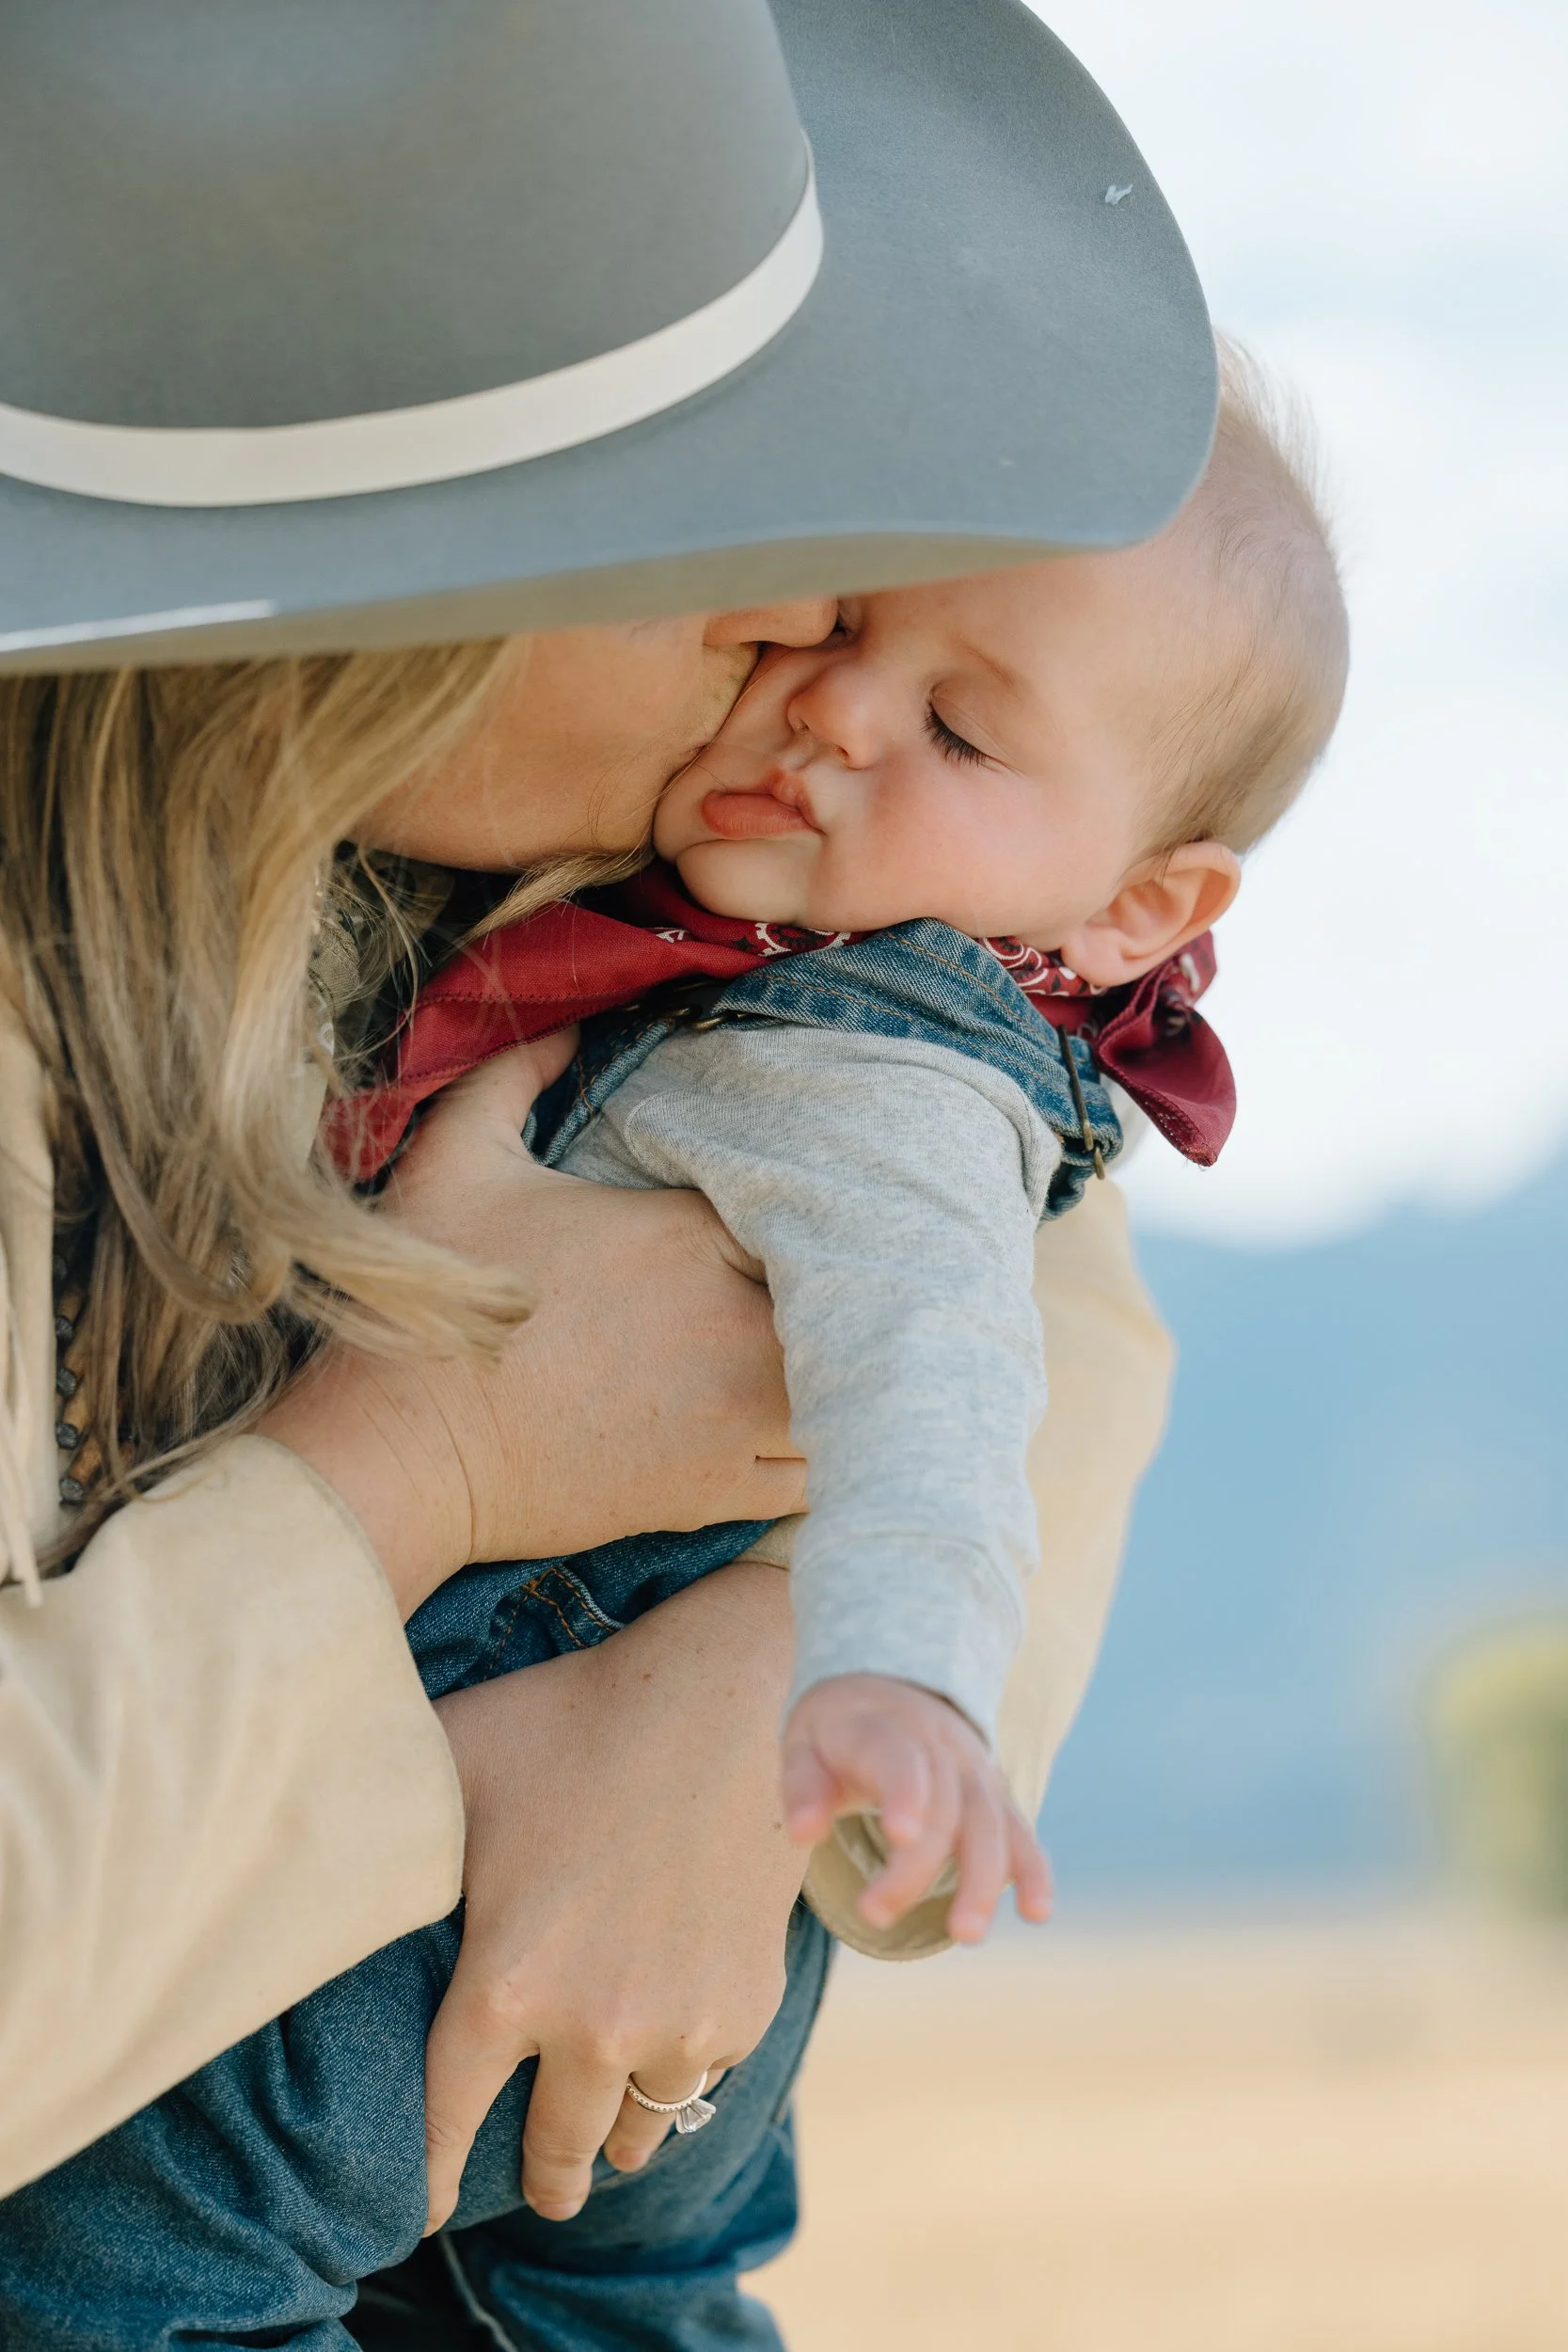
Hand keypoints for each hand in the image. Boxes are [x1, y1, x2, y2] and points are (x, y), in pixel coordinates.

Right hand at [262, 1040, 805, 1616]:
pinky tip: (790, 1430)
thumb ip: (515, 1076)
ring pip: (841, 1384)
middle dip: (820, 1289)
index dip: (780, 1215)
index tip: (752, 1226)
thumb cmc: (427, 1312)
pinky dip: (820, 1450)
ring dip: (832, 1369)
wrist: (403, 1456)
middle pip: (834, 1294)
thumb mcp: (454, 1159)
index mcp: (687, 1234)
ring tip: (806, 1358)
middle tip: (787, 1289)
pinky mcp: (721, 1490)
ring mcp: (735, 1414)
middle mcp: (732, 1323)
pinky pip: (816, 1472)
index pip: (790, 1206)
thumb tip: (569, 1026)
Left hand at [423, 1561, 808, 2228]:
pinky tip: (671, 2037)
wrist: (734, 1700)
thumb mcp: (453, 1760)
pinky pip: (703, 2074)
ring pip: (638, 2132)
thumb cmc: (577, 1718)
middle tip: (545, 2187)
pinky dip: (684, 2068)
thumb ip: (383, 1820)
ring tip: (609, 2134)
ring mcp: (678, 2026)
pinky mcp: (746, 2007)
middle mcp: (592, 2029)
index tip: (425, 2206)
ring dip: (618, 2137)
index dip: (430, 2177)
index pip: (445, 2125)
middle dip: (545, 2179)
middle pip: (556, 2154)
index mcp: (505, 1985)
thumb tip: (296, 1837)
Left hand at [780, 1673, 1051, 1945]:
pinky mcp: (995, 1797)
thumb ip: (803, 1786)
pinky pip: (1020, 1831)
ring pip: (989, 1824)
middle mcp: (940, 1748)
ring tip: (966, 1934)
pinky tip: (1036, 1912)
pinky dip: (1033, 1870)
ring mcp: (974, 1772)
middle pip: (945, 1806)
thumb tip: (803, 1834)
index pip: (902, 1760)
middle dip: (918, 1866)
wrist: (889, 1685)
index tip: (898, 1835)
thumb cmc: (839, 1732)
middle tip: (875, 1914)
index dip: (907, 1794)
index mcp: (886, 1730)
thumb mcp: (804, 1744)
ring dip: (983, 1880)